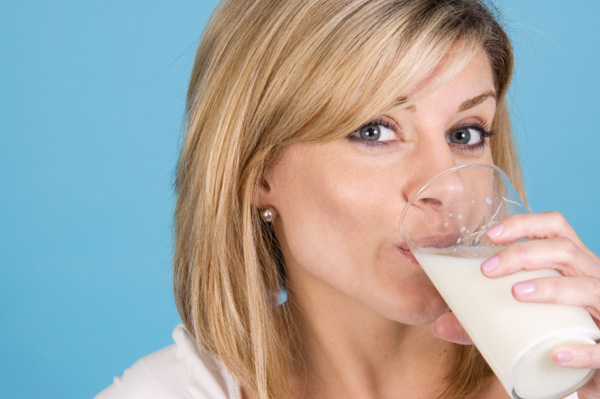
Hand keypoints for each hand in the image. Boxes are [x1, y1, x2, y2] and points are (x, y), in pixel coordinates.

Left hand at [434, 211, 599, 397]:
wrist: (592, 367)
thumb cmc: (557, 330)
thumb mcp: (520, 317)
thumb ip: (482, 321)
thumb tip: (439, 325)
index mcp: (571, 264)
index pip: (556, 227)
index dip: (525, 223)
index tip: (489, 234)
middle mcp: (592, 278)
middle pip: (565, 249)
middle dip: (524, 253)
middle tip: (487, 270)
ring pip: (589, 287)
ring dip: (551, 288)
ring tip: (516, 293)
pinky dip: (582, 350)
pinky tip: (556, 354)